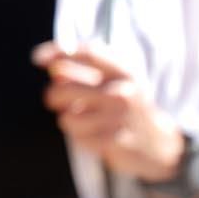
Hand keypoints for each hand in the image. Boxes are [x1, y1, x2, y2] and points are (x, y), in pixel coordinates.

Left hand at [34, 43, 185, 182]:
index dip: (58, 51)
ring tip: (84, 120)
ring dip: (68, 119)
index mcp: (125, 73)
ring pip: (66, 116)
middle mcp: (123, 93)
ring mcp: (119, 118)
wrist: (161, 145)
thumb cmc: (127, 108)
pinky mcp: (114, 141)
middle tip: (57, 100)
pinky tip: (95, 135)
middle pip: (64, 87)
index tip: (37, 59)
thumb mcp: (116, 83)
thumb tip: (53, 69)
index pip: (88, 53)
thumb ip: (84, 71)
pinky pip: (77, 136)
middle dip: (53, 96)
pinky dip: (80, 136)